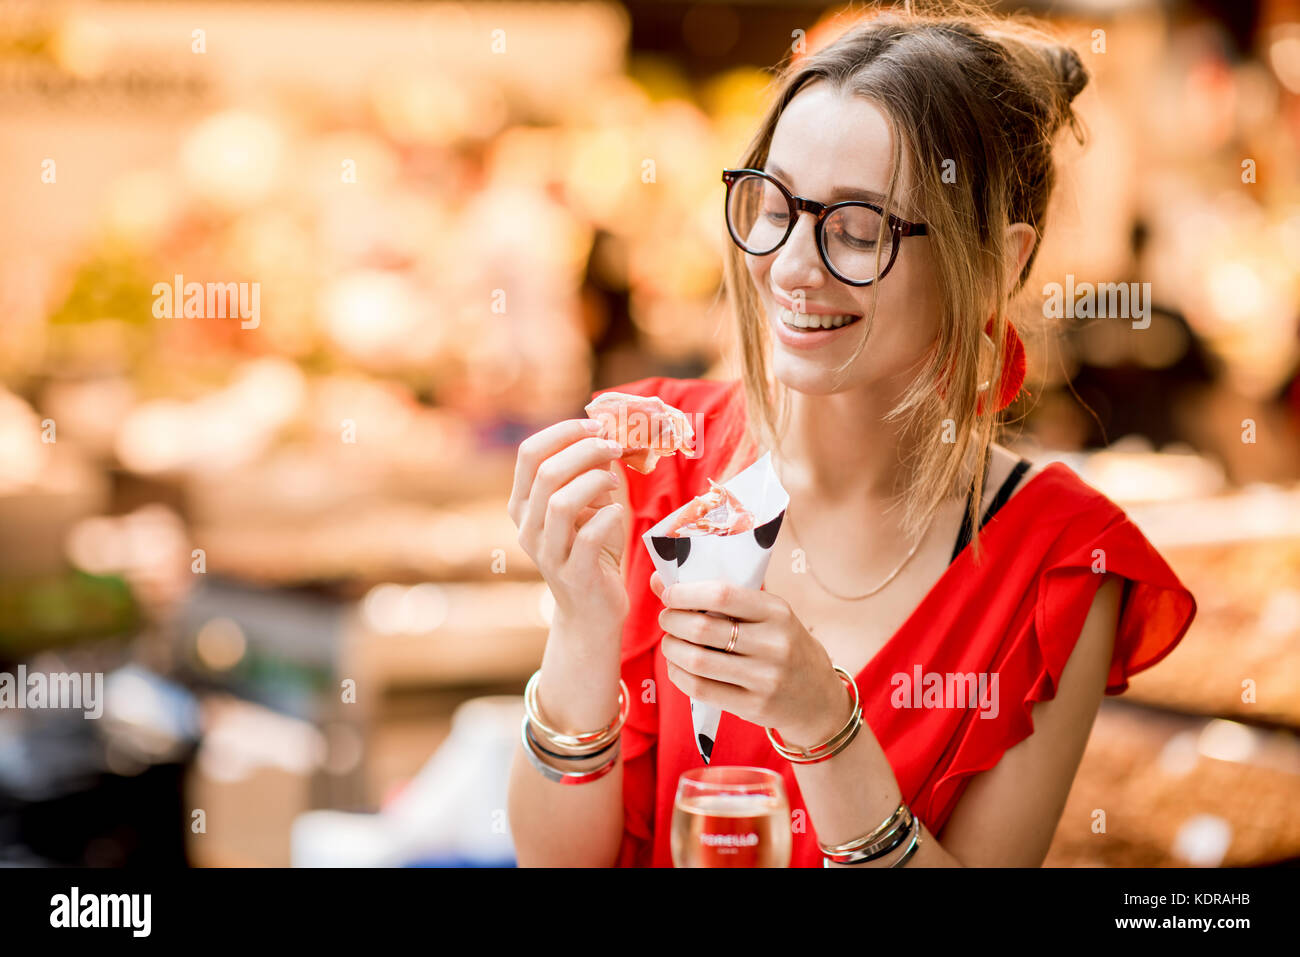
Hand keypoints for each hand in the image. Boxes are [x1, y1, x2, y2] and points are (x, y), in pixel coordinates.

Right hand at [509, 419, 629, 637]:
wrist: (591, 611)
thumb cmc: (592, 550)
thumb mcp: (587, 506)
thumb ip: (590, 473)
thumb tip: (607, 434)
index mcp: (523, 504)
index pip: (529, 452)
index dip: (563, 431)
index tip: (596, 425)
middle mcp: (528, 527)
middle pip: (546, 472)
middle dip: (586, 450)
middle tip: (615, 448)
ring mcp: (548, 553)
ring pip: (561, 503)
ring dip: (596, 481)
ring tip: (615, 482)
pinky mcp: (574, 574)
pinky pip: (588, 536)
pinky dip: (609, 517)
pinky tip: (619, 513)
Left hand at [649, 571, 852, 748]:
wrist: (818, 698)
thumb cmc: (783, 646)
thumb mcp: (765, 615)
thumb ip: (717, 597)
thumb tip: (658, 579)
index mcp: (777, 611)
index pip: (722, 594)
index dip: (686, 593)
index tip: (670, 594)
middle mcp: (774, 644)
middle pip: (703, 629)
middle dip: (672, 621)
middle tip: (666, 619)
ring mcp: (765, 678)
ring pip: (697, 661)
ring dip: (671, 649)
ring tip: (670, 643)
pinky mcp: (754, 706)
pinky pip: (701, 689)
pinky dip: (678, 675)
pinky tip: (677, 667)